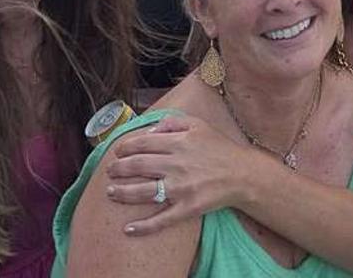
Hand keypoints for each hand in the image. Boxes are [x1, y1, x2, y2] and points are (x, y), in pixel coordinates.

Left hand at [100, 114, 259, 233]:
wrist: (243, 174)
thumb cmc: (220, 148)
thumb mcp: (198, 125)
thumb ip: (172, 123)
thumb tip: (150, 130)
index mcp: (179, 143)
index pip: (143, 144)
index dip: (125, 148)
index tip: (117, 152)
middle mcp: (177, 164)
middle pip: (137, 166)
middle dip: (118, 169)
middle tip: (109, 172)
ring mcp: (181, 188)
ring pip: (143, 192)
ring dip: (122, 193)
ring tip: (110, 193)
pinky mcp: (188, 208)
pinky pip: (162, 219)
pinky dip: (144, 226)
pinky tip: (128, 229)